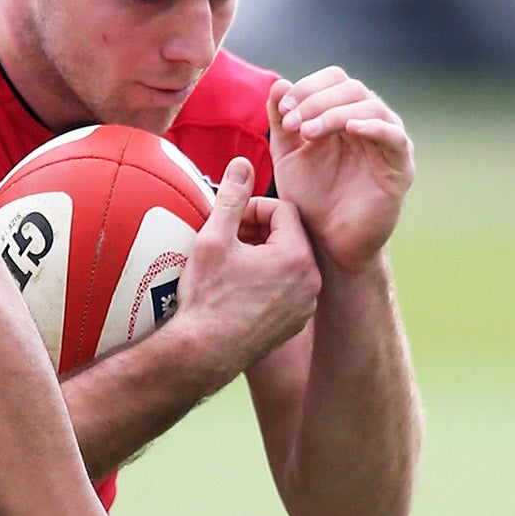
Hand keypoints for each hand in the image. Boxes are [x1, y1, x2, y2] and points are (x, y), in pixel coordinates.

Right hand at [174, 156, 320, 377]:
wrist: (203, 352)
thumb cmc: (207, 297)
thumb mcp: (214, 239)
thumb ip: (231, 197)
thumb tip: (242, 163)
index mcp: (296, 255)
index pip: (284, 210)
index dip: (253, 209)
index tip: (229, 220)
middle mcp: (311, 280)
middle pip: (289, 235)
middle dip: (258, 231)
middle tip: (227, 238)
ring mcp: (305, 305)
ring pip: (288, 262)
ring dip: (262, 255)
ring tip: (231, 262)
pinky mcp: (294, 323)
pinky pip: (287, 288)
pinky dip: (267, 280)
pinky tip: (238, 288)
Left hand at [270, 70, 413, 272]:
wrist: (326, 240)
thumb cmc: (309, 197)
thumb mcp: (287, 155)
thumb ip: (281, 121)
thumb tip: (279, 83)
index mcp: (342, 114)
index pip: (334, 80)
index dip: (308, 87)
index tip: (283, 110)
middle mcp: (368, 123)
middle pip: (351, 88)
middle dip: (316, 100)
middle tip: (292, 124)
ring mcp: (387, 142)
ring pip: (371, 107)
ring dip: (334, 113)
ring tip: (308, 132)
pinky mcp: (400, 166)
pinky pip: (394, 137)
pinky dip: (373, 127)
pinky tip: (350, 130)